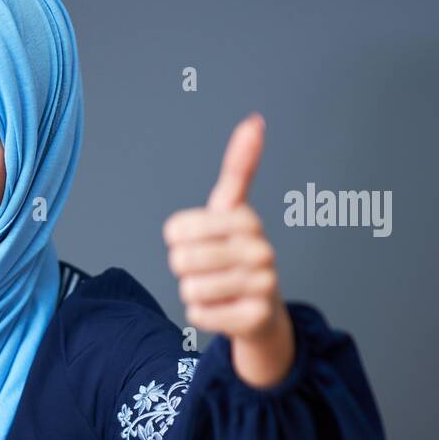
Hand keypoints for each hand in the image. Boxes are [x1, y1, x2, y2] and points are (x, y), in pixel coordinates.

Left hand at [162, 113, 294, 387]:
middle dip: (184, 268)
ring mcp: (262, 286)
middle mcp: (261, 251)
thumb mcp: (232, 209)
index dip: (176, 238)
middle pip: (181, 260)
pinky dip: (202, 314)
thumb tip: (254, 121)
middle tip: (207, 268)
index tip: (196, 239)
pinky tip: (223, 309)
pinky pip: (199, 315)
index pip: (177, 230)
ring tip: (218, 288)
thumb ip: (240, 166)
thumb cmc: (239, 253)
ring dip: (194, 292)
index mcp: (246, 220)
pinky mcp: (254, 318)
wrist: (262, 310)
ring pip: (190, 289)